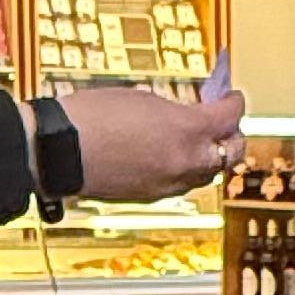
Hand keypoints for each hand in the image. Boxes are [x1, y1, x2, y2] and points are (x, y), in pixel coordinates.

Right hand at [53, 81, 246, 202]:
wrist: (60, 151)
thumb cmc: (93, 117)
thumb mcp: (143, 99)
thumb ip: (176, 110)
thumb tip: (189, 116)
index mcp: (187, 129)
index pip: (230, 116)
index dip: (234, 103)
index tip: (231, 97)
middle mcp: (186, 161)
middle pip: (232, 152)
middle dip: (231, 135)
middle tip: (222, 121)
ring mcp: (170, 184)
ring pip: (209, 173)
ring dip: (209, 156)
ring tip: (196, 141)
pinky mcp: (152, 198)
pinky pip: (182, 184)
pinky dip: (185, 170)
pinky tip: (171, 157)